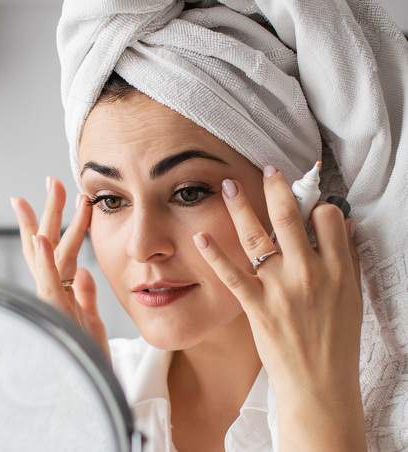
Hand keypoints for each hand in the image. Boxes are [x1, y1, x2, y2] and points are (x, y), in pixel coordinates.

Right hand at [10, 177, 110, 362]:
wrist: (82, 389)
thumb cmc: (86, 356)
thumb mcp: (89, 320)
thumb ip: (86, 296)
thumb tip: (85, 272)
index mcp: (66, 289)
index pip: (61, 248)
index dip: (62, 222)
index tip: (67, 196)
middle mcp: (56, 290)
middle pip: (51, 243)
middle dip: (52, 212)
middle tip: (55, 181)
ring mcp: (52, 300)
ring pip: (47, 256)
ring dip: (45, 225)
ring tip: (41, 197)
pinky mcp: (53, 313)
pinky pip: (49, 284)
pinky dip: (43, 261)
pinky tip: (37, 237)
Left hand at [192, 166, 364, 449]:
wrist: (320, 384)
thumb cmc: (337, 341)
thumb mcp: (352, 298)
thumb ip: (346, 259)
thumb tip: (343, 223)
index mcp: (339, 271)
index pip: (329, 219)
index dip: (319, 206)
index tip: (310, 204)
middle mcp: (309, 274)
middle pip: (290, 219)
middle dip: (277, 188)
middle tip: (268, 169)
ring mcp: (280, 289)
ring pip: (258, 238)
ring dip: (241, 207)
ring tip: (228, 185)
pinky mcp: (257, 306)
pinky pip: (233, 274)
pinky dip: (215, 254)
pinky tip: (200, 235)